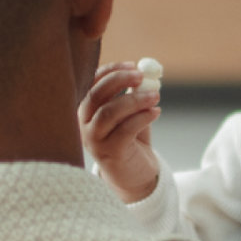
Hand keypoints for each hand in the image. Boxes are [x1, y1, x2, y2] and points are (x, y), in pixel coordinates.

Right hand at [79, 62, 162, 203]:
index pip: (93, 83)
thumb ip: (134, 94)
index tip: (134, 65)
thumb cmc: (131, 139)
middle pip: (96, 95)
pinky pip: (125, 130)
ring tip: (155, 96)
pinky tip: (156, 112)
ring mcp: (94, 140)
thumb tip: (146, 73)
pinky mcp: (109, 153)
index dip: (112, 71)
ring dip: (134, 100)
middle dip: (119, 80)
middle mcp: (84, 123)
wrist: (134, 174)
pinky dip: (142, 117)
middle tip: (141, 76)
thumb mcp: (131, 113)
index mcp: (87, 109)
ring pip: (109, 113)